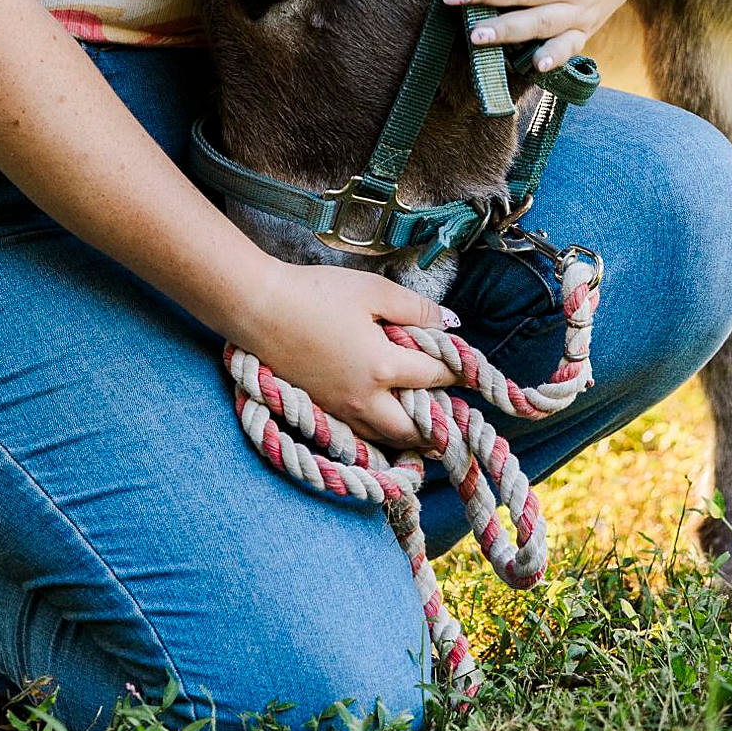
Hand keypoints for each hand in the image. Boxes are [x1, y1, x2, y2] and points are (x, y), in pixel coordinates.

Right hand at [238, 260, 459, 448]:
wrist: (259, 309)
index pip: (435, 377)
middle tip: (453, 413)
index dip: (457, 373)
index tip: (472, 370)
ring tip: (425, 423)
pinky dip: (379, 435)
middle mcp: (364, 400)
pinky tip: (385, 421)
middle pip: (413, 429)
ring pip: (385, 439)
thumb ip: (416, 309)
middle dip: (438, 424)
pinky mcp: (321, 412)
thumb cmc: (317, 294)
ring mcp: (339, 411)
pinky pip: (359, 436)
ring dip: (409, 434)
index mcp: (383, 368)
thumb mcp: (374, 291)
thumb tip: (449, 322)